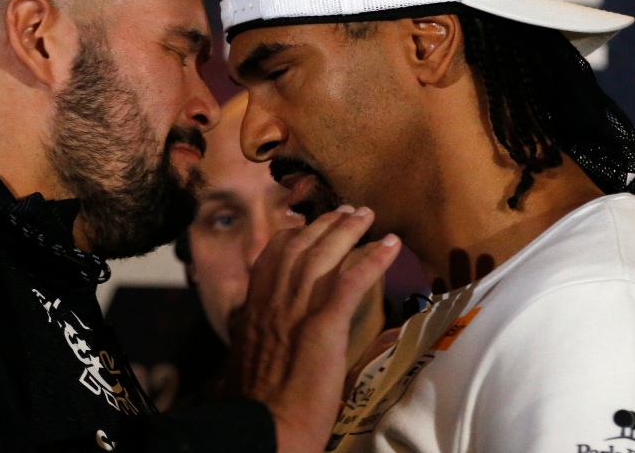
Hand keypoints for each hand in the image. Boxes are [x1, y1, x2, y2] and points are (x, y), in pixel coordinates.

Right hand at [229, 205, 400, 452]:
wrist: (263, 424)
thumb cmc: (254, 404)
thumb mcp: (243, 360)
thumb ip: (251, 337)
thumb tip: (248, 335)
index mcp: (253, 307)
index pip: (271, 257)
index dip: (292, 236)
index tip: (306, 225)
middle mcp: (272, 299)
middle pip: (300, 246)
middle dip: (324, 224)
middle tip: (347, 211)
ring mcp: (297, 309)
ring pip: (324, 254)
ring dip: (348, 230)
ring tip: (367, 215)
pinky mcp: (324, 324)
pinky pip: (352, 281)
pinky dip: (374, 259)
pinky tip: (391, 244)